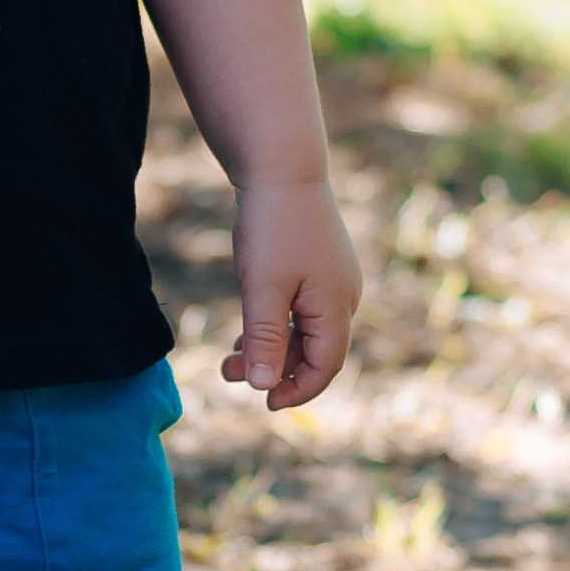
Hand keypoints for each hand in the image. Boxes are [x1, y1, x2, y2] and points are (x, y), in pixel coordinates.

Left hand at [221, 174, 362, 410]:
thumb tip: (264, 387)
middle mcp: (342, 296)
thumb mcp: (262, 289)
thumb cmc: (272, 227)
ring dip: (270, 347)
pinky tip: (245, 328)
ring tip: (228, 357)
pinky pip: (300, 309)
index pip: (326, 366)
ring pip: (304, 330)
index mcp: (336, 306)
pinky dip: (274, 324)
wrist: (281, 166)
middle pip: (314, 351)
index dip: (298, 391)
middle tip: (226, 373)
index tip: (264, 404)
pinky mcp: (318, 265)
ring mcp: (332, 280)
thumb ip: (265, 340)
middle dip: (274, 369)